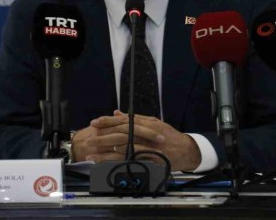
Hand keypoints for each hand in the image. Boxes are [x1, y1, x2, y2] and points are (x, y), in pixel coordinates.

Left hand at [85, 111, 200, 171]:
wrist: (186, 151)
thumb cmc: (169, 136)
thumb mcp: (153, 122)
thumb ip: (135, 118)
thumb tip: (117, 113)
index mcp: (145, 124)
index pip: (123, 121)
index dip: (108, 121)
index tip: (95, 122)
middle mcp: (146, 135)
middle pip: (121, 134)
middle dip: (103, 137)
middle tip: (89, 139)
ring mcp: (148, 148)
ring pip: (124, 149)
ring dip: (106, 152)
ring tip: (93, 154)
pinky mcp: (149, 160)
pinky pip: (132, 161)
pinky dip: (120, 161)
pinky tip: (109, 163)